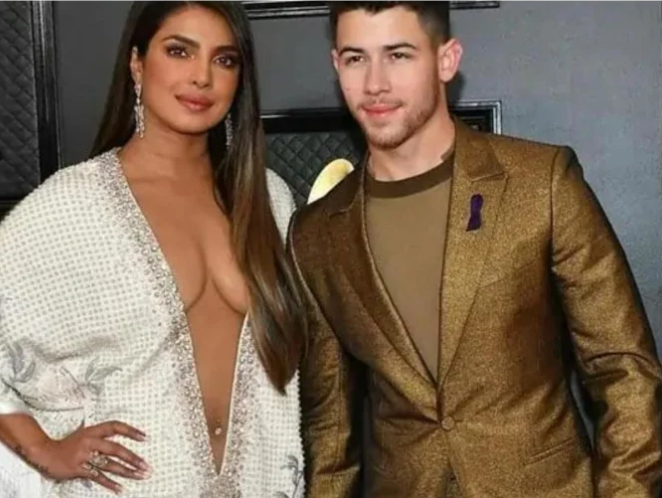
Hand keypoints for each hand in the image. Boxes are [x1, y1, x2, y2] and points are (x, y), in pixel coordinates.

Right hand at [20, 420, 149, 493]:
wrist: (45, 453)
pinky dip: (110, 483)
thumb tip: (120, 436)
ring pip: (110, 465)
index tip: (145, 437)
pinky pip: (97, 477)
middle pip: (116, 449)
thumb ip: (100, 435)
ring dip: (127, 472)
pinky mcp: (78, 469)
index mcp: (93, 430)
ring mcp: (84, 456)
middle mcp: (90, 441)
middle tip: (146, 465)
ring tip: (140, 476)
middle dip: (133, 458)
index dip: (131, 431)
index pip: (115, 427)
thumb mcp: (84, 434)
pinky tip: (120, 488)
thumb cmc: (68, 444)